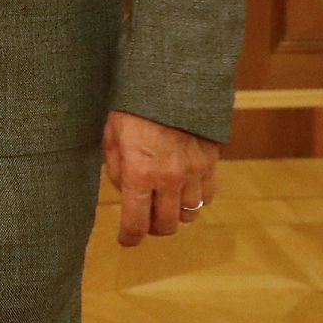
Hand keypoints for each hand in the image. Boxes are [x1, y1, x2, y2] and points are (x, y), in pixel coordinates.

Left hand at [101, 108, 220, 246]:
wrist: (169, 82)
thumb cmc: (133, 106)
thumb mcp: (112, 135)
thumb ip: (117, 168)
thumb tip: (126, 193)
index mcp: (140, 172)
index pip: (135, 222)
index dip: (129, 237)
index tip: (126, 241)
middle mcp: (169, 179)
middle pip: (166, 226)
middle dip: (153, 228)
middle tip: (144, 220)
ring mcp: (194, 173)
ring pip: (188, 214)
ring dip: (174, 213)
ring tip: (162, 200)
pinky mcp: (210, 164)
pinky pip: (207, 197)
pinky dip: (195, 199)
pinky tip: (182, 187)